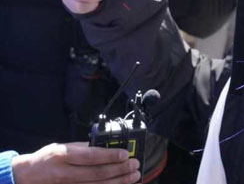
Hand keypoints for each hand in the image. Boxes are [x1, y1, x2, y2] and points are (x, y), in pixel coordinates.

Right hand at [11, 142, 139, 183]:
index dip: (110, 155)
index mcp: (63, 156)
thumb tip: (107, 146)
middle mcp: (65, 173)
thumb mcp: (62, 147)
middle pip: (97, 173)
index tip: (125, 154)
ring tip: (134, 176)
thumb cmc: (47, 159)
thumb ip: (83, 147)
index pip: (90, 156)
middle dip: (119, 170)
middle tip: (134, 165)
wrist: (25, 177)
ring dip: (119, 182)